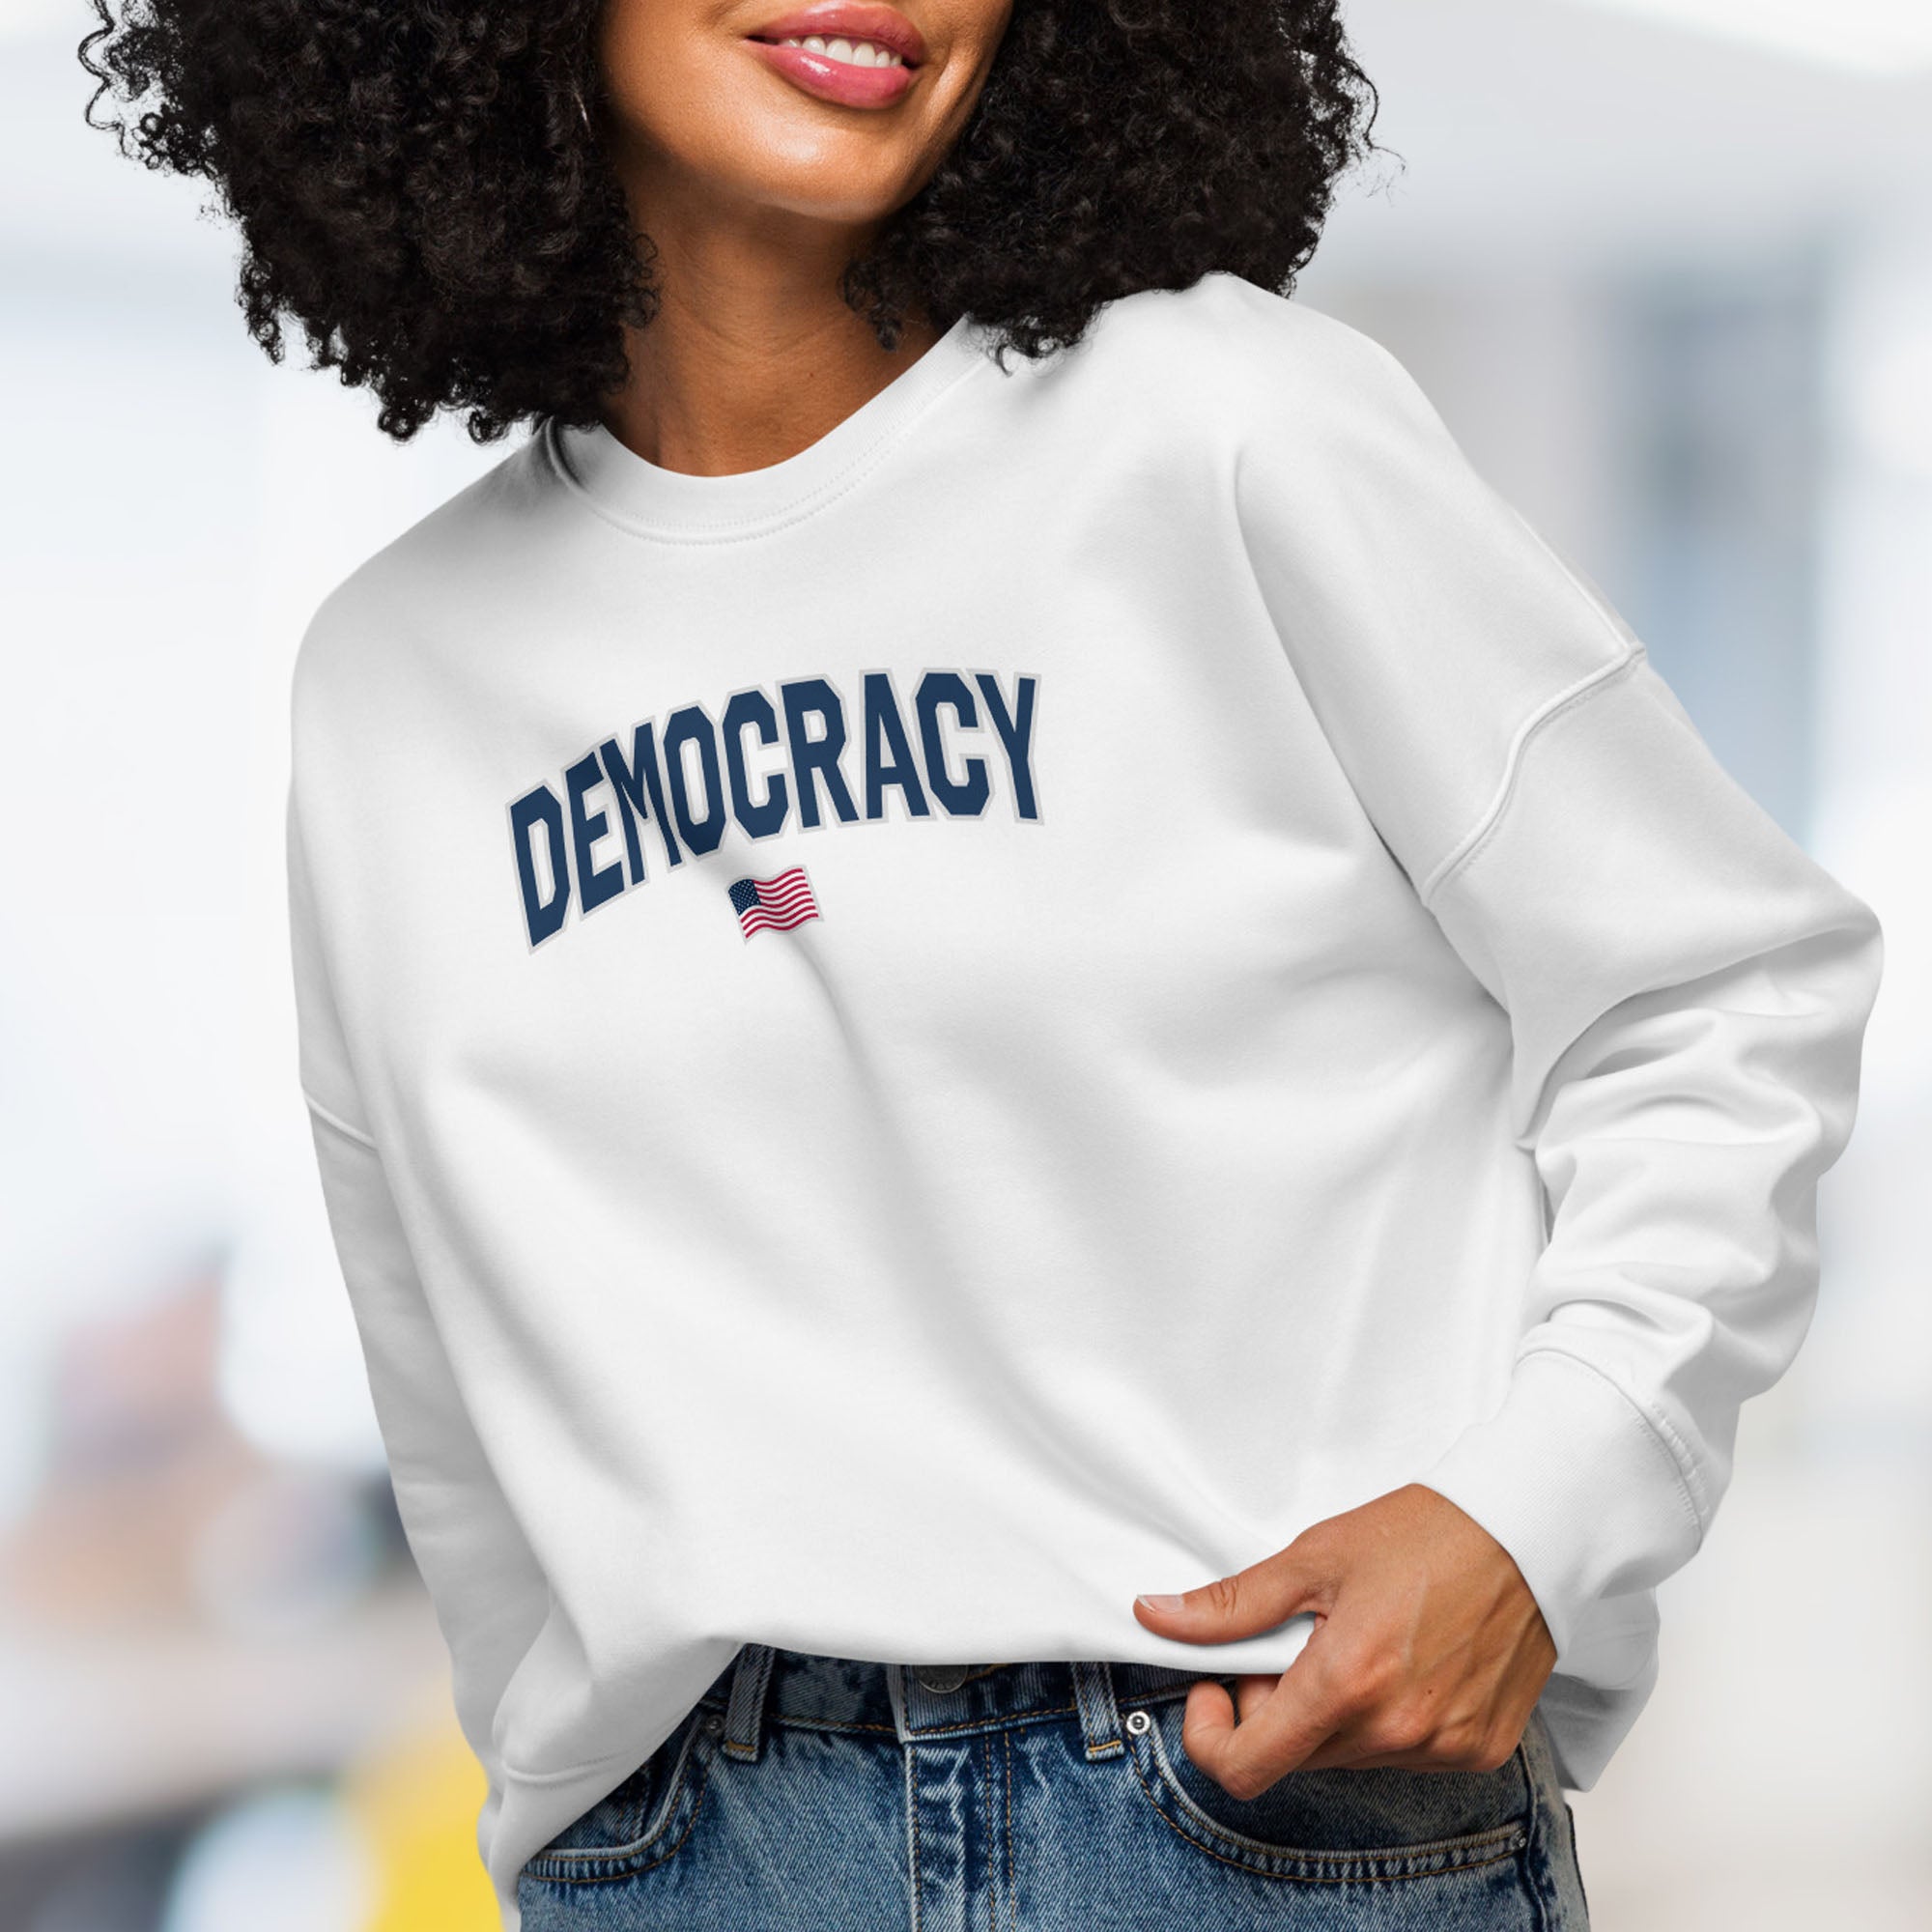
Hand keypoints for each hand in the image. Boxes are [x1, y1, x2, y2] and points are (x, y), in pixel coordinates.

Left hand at [1131, 1484, 1556, 1799]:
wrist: (1530, 1530)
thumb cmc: (1427, 1533)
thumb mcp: (1313, 1557)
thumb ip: (1231, 1604)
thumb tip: (1155, 1616)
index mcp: (1346, 1684)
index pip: (1247, 1767)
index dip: (1213, 1736)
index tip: (1216, 1688)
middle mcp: (1397, 1732)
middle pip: (1296, 1756)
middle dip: (1274, 1706)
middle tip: (1294, 1639)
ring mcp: (1443, 1748)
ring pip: (1348, 1756)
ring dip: (1331, 1713)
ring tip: (1356, 1639)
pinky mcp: (1481, 1750)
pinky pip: (1405, 1754)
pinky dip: (1386, 1718)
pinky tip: (1404, 1659)